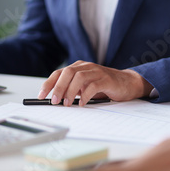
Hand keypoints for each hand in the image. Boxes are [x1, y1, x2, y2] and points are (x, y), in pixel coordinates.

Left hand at [38, 61, 153, 105]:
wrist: (128, 83)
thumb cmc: (104, 86)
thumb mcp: (84, 87)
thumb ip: (72, 90)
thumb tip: (55, 100)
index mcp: (78, 67)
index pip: (58, 73)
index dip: (48, 84)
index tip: (41, 95)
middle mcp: (86, 67)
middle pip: (67, 72)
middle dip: (58, 87)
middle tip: (54, 101)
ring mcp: (97, 71)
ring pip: (79, 77)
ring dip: (70, 91)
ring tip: (67, 103)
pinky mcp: (107, 79)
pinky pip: (93, 85)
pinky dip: (85, 95)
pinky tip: (81, 103)